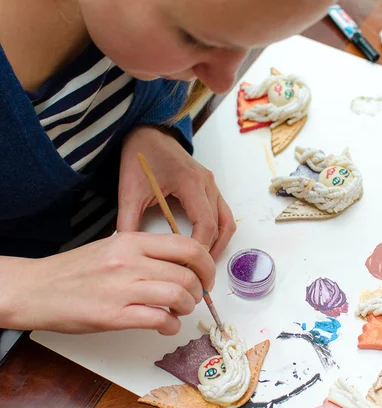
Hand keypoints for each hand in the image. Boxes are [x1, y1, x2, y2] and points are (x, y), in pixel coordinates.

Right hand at [1, 232, 214, 334]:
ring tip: (180, 311)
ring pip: (178, 296)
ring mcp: (122, 289)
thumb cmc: (75, 270)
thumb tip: (180, 265)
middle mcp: (130, 261)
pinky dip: (171, 325)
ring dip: (188, 307)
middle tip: (195, 297)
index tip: (206, 275)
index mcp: (131, 241)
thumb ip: (145, 253)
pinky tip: (166, 325)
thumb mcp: (112, 248)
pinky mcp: (114, 316)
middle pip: (187, 274)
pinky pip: (159, 320)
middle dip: (200, 290)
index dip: (206, 263)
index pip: (186, 246)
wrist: (37, 289)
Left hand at [117, 126, 235, 259]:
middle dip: (210, 253)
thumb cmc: (140, 158)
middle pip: (221, 226)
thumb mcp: (129, 191)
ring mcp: (212, 184)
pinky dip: (217, 233)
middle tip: (196, 274)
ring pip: (226, 222)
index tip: (185, 268)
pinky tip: (201, 246)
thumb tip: (128, 254)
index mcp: (191, 183)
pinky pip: (222, 214)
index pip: (205, 225)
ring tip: (202, 265)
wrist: (147, 133)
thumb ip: (128, 223)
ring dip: (218, 244)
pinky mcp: (210, 186)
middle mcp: (207, 184)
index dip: (198, 250)